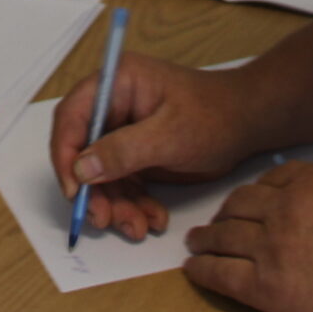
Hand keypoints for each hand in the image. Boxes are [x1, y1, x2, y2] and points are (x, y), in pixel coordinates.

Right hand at [47, 53, 256, 242]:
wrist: (247, 125)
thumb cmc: (214, 115)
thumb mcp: (169, 135)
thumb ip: (124, 151)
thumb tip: (81, 169)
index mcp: (114, 85)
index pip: (71, 118)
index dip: (65, 155)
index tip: (74, 191)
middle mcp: (112, 107)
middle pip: (82, 153)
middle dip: (93, 191)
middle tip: (105, 219)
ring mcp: (122, 133)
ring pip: (101, 177)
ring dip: (116, 205)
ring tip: (138, 226)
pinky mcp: (135, 156)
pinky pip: (122, 185)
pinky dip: (133, 206)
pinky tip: (152, 219)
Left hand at [181, 161, 312, 311]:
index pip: (269, 180)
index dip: (255, 192)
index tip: (248, 202)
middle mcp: (286, 207)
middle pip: (239, 204)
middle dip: (225, 213)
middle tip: (217, 222)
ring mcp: (271, 246)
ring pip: (222, 235)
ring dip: (205, 238)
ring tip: (196, 243)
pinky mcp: (264, 287)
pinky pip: (219, 273)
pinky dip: (201, 271)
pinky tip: (194, 270)